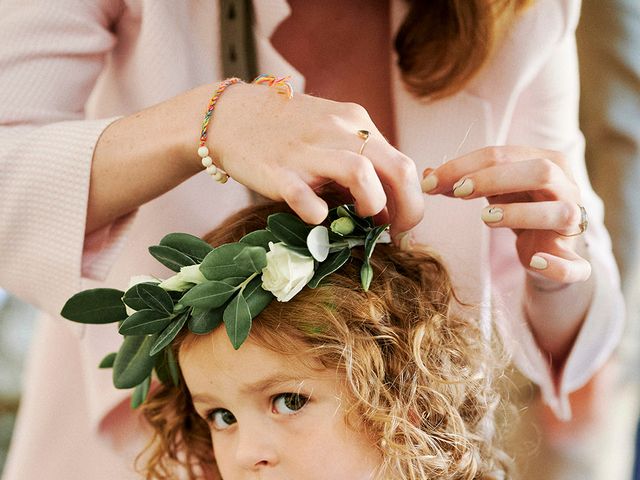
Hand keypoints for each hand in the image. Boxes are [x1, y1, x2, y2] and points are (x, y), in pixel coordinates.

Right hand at [205, 82, 423, 235]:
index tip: (402, 224)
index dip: (411, 200)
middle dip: (408, 209)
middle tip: (397, 233)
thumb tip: (385, 208)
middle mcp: (339, 131)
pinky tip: (317, 217)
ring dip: (372, 204)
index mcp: (356, 123)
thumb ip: (358, 163)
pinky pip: (305, 197)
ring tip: (361, 219)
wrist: (231, 116)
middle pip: (396, 169)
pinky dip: (317, 213)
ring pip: (361, 173)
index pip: (403, 163)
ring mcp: (308, 150)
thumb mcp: (330, 134)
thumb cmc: (287, 131)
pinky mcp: (278, 171)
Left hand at [421, 146, 590, 283]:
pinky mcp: (573, 258)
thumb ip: (461, 182)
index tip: (431, 181)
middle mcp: (566, 188)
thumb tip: (426, 174)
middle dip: (496, 178)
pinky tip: (533, 261)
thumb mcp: (492, 191)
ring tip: (485, 218)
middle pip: (540, 171)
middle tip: (458, 192)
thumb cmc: (518, 208)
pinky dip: (556, 265)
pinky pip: (576, 265)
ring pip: (560, 211)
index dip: (465, 165)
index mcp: (546, 162)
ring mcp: (573, 222)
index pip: (505, 154)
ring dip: (522, 213)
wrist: (548, 248)